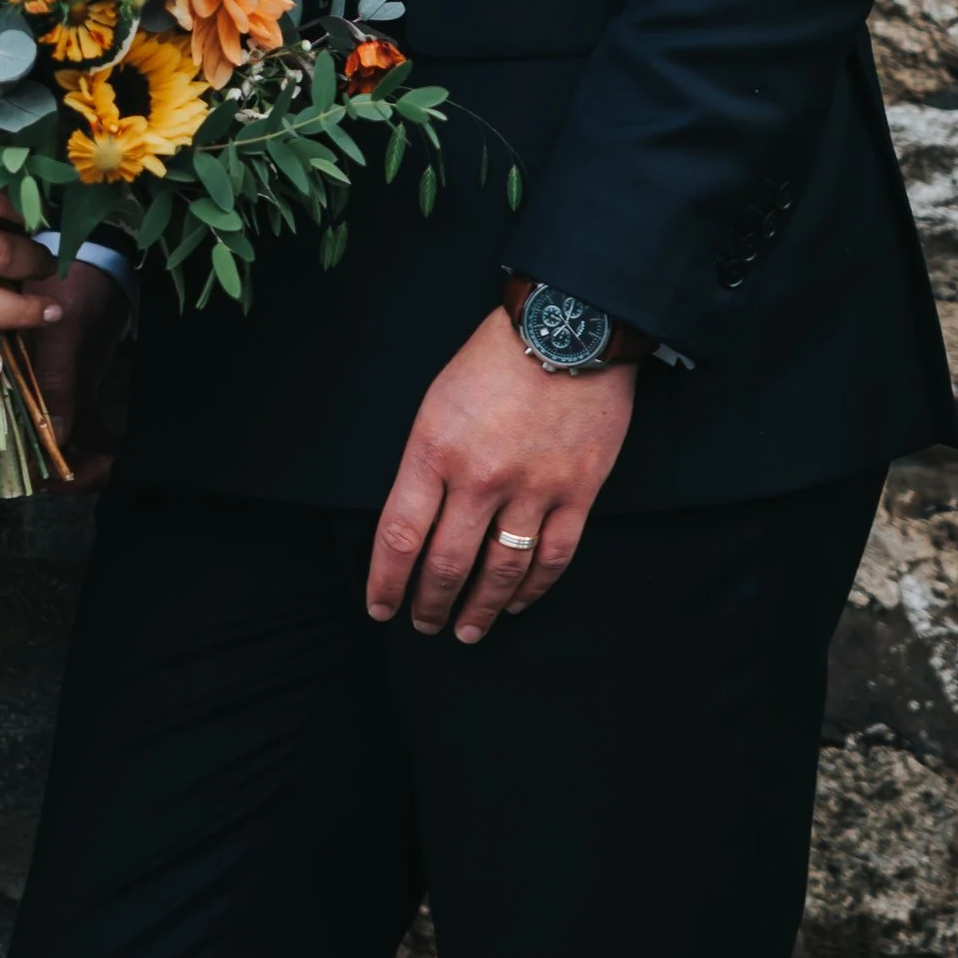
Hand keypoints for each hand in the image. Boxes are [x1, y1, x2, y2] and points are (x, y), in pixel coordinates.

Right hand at [26, 259, 129, 489]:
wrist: (105, 260)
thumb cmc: (75, 282)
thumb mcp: (62, 329)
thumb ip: (56, 379)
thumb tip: (57, 436)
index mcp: (8, 373)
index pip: (10, 432)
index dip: (34, 462)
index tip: (66, 474)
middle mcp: (25, 388)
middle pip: (38, 446)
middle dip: (66, 470)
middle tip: (100, 470)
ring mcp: (54, 390)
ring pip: (64, 442)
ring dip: (86, 460)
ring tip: (114, 462)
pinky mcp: (78, 387)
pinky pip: (86, 427)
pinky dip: (100, 443)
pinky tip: (119, 451)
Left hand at [366, 306, 636, 642]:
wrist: (567, 327)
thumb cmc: (493, 359)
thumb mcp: (437, 401)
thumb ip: (426, 463)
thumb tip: (417, 523)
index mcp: (434, 449)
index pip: (400, 536)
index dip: (386, 582)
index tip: (379, 608)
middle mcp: (480, 478)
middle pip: (447, 565)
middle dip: (429, 604)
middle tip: (423, 625)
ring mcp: (532, 489)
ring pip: (500, 573)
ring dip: (479, 610)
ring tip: (466, 631)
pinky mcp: (577, 493)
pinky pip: (551, 559)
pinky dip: (532, 591)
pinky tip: (515, 603)